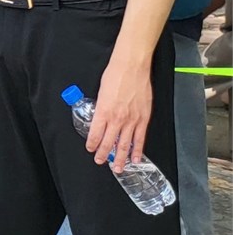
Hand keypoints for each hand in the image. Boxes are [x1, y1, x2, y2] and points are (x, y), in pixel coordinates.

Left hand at [86, 52, 152, 168]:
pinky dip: (137, 150)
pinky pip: (140, 138)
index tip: (90, 149)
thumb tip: (101, 117)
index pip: (95, 133)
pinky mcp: (143, 118)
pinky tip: (135, 158)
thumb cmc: (115, 74)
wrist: (132, 67)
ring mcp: (131, 120)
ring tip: (117, 168)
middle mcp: (117, 118)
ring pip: (124, 144)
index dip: (92, 144)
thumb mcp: (101, 91)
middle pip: (108, 142)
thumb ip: (101, 107)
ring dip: (120, 158)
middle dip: (103, 154)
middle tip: (100, 162)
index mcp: (103, 111)